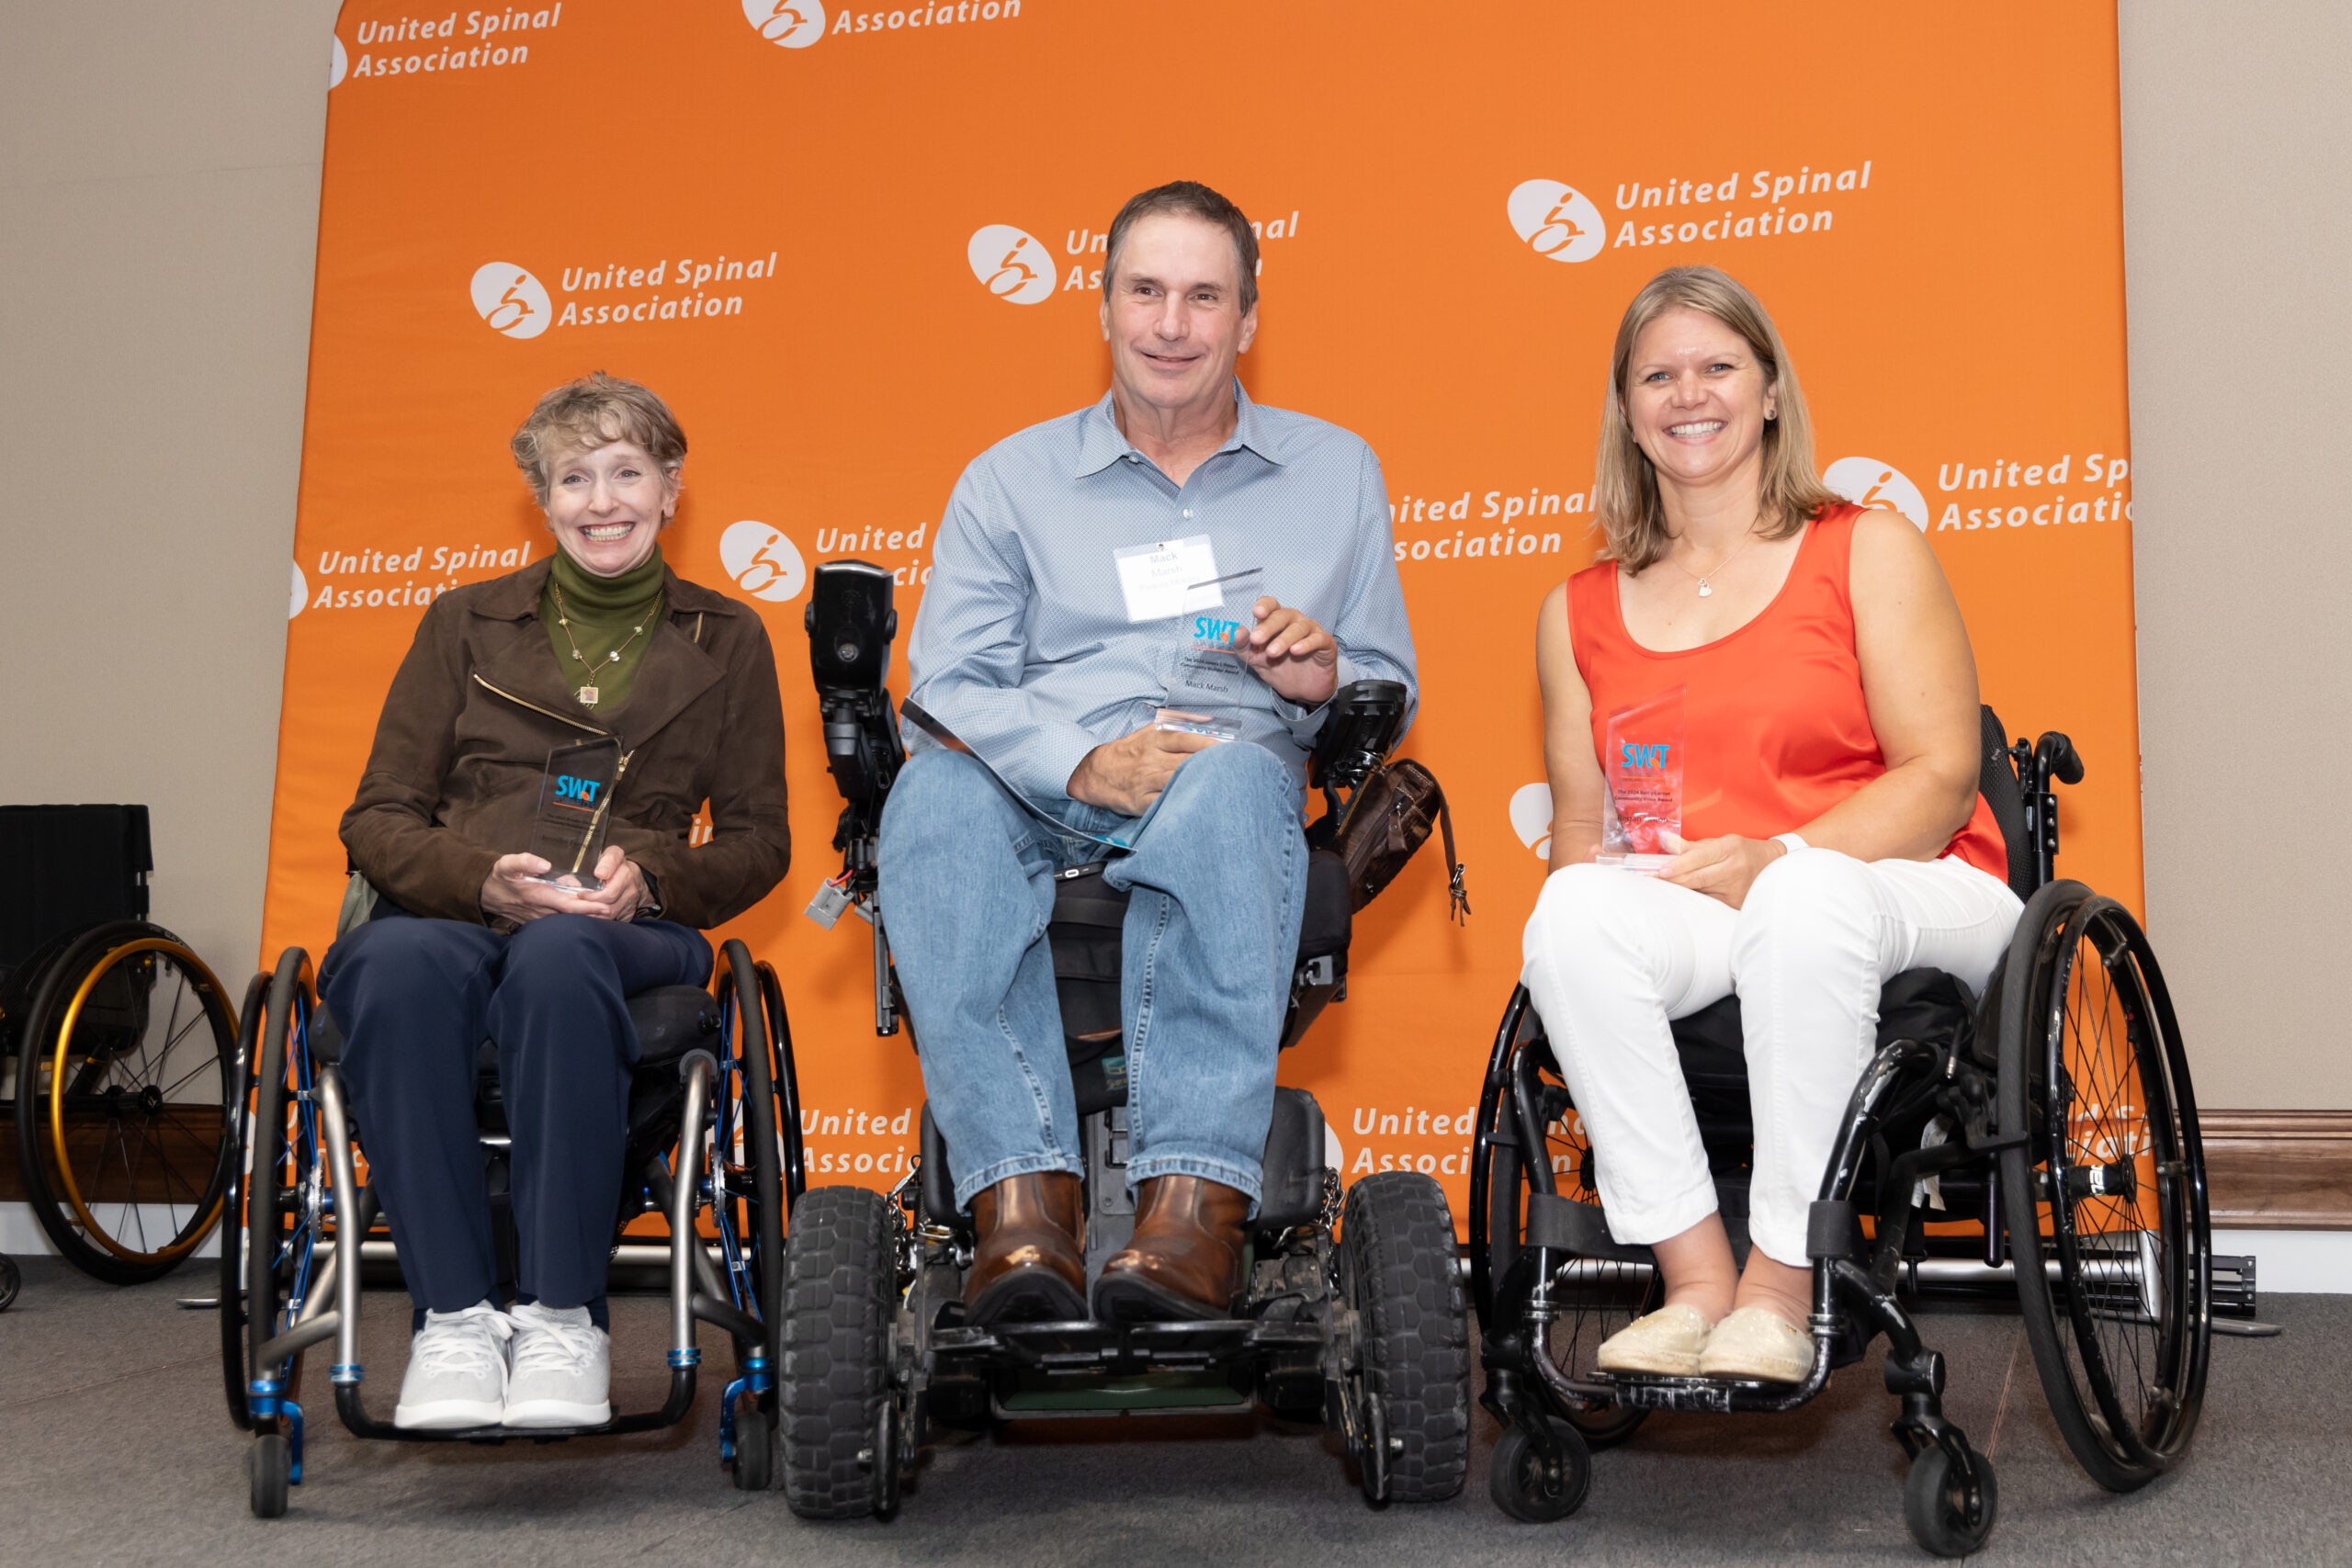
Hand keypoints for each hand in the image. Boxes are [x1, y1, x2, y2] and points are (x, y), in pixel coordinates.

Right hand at [480, 845, 650, 923]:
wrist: (488, 895)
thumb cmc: (501, 877)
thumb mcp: (508, 864)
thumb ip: (525, 862)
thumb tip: (545, 864)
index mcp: (538, 896)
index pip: (568, 905)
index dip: (587, 907)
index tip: (605, 906)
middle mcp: (543, 911)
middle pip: (574, 916)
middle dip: (594, 915)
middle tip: (617, 909)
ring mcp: (543, 918)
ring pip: (570, 920)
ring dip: (589, 918)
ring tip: (612, 912)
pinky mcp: (542, 920)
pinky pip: (564, 921)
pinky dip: (579, 918)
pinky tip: (595, 915)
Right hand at [1067, 721, 1219, 815]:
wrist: (1096, 774)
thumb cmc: (1128, 753)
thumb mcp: (1149, 731)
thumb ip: (1178, 723)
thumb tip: (1208, 719)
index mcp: (1154, 741)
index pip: (1186, 740)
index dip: (1209, 744)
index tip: (1228, 749)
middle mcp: (1151, 760)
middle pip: (1186, 761)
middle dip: (1211, 765)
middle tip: (1234, 769)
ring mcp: (1146, 781)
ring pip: (1178, 781)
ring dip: (1200, 783)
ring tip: (1222, 786)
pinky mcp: (1142, 801)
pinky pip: (1165, 802)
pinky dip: (1182, 802)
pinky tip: (1199, 802)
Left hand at [1243, 596, 1337, 706]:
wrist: (1305, 691)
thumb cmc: (1282, 669)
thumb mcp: (1258, 661)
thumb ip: (1245, 647)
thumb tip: (1236, 632)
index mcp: (1277, 621)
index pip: (1271, 605)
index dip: (1265, 606)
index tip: (1256, 613)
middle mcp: (1295, 621)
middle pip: (1282, 616)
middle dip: (1268, 627)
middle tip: (1256, 639)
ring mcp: (1312, 631)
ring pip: (1299, 627)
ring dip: (1284, 639)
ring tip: (1272, 652)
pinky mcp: (1326, 643)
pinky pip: (1318, 639)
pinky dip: (1307, 644)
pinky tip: (1296, 651)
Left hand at [1653, 831, 1785, 909]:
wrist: (1774, 865)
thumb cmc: (1742, 851)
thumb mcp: (1721, 842)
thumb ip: (1692, 846)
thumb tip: (1665, 841)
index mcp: (1729, 848)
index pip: (1699, 857)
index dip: (1679, 865)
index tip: (1660, 871)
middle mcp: (1734, 868)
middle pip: (1697, 878)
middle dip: (1673, 880)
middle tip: (1652, 881)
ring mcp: (1736, 888)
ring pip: (1701, 892)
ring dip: (1681, 890)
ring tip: (1662, 888)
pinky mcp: (1735, 903)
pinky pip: (1709, 901)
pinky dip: (1695, 898)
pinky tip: (1684, 897)